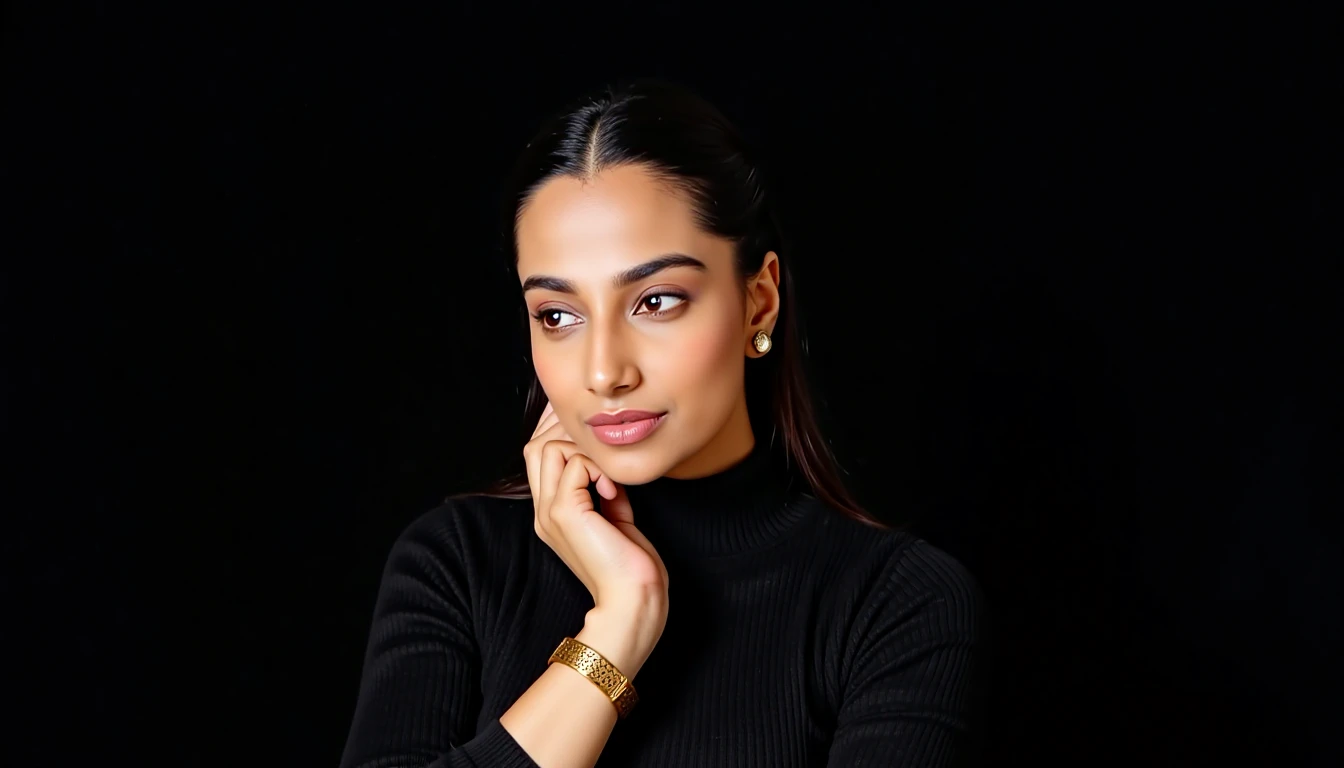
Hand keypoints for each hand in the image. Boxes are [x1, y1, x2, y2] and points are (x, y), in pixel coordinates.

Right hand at [524, 401, 668, 672]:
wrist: (631, 601)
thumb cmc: (630, 566)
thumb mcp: (616, 517)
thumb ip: (605, 490)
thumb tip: (610, 466)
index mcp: (551, 513)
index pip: (538, 455)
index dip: (562, 434)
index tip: (596, 436)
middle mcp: (542, 511)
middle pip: (535, 445)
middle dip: (570, 433)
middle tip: (604, 450)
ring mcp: (549, 511)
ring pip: (548, 447)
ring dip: (585, 450)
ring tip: (609, 478)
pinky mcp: (565, 512)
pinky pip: (575, 462)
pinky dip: (599, 468)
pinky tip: (615, 493)